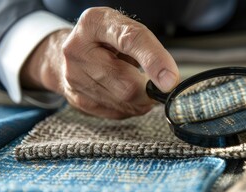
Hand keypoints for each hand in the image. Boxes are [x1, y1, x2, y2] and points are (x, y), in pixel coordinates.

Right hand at [21, 7, 179, 118]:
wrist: (74, 51)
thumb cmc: (106, 39)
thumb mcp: (126, 29)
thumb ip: (149, 49)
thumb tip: (168, 81)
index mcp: (94, 23)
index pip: (130, 40)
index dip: (154, 61)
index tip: (171, 80)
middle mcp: (78, 50)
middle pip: (127, 84)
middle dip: (149, 89)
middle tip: (156, 84)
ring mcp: (74, 77)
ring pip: (123, 102)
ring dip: (142, 100)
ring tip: (138, 84)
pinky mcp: (77, 99)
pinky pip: (116, 112)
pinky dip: (130, 107)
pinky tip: (126, 94)